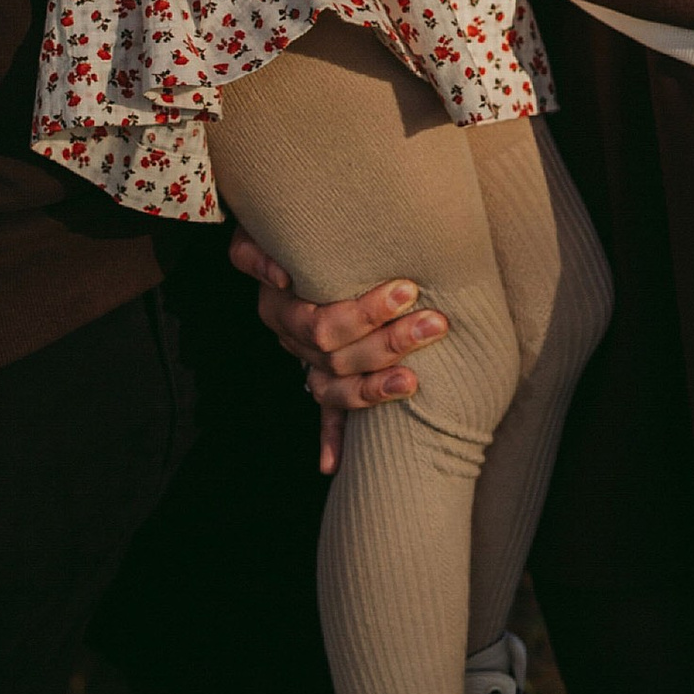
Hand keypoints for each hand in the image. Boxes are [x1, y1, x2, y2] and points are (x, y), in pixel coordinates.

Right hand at [227, 225, 451, 476]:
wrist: (280, 236)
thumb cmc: (284, 227)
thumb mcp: (261, 229)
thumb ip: (259, 251)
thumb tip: (283, 276)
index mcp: (281, 307)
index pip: (322, 323)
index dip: (364, 313)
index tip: (407, 290)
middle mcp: (291, 339)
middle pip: (337, 356)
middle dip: (389, 341)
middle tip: (434, 323)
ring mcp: (305, 363)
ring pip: (337, 388)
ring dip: (376, 389)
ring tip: (415, 382)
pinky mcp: (319, 376)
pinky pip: (325, 412)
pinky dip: (329, 438)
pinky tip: (333, 466)